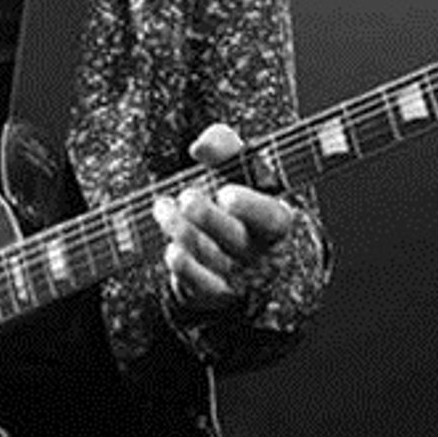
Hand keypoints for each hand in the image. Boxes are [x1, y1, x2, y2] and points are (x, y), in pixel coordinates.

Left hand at [152, 123, 292, 314]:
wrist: (231, 242)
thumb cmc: (233, 196)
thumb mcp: (234, 165)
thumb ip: (223, 145)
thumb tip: (200, 147)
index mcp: (276, 218)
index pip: (272, 216)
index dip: (251, 206)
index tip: (225, 193)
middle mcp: (261, 250)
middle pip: (236, 238)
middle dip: (207, 217)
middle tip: (186, 197)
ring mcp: (239, 274)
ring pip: (213, 258)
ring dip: (183, 232)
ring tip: (162, 207)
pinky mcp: (215, 291)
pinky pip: (200, 285)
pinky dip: (184, 267)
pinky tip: (171, 249)